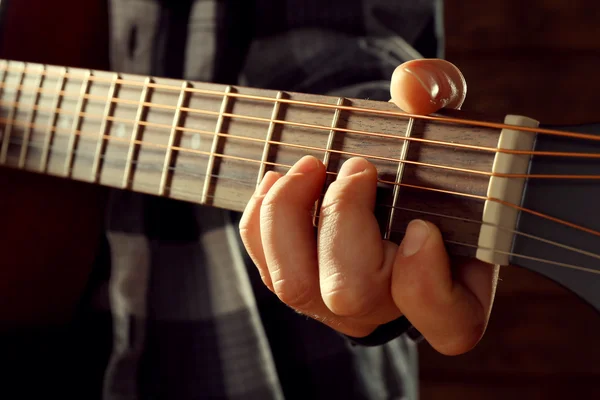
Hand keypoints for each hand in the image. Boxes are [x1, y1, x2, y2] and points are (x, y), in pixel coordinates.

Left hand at [239, 59, 496, 355]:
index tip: (421, 227)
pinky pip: (265, 267)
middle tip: (357, 167)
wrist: (385, 184)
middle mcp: (390, 307)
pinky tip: (279, 181)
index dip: (427, 285)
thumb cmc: (425, 162)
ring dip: (290, 214)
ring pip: (294, 284)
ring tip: (309, 166)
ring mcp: (338, 304)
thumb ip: (441, 95)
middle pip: (351, 294)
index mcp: (455, 288)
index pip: (449, 324)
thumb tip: (409, 86)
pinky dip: (263, 220)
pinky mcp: (300, 287)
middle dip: (342, 219)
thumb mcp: (446, 122)